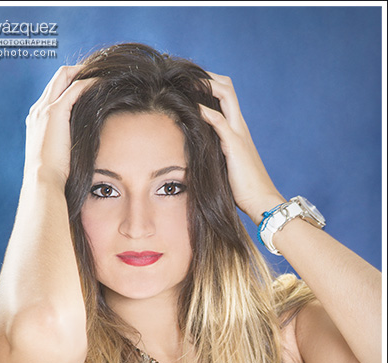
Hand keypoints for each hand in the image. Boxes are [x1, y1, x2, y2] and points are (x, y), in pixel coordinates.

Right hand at [23, 65, 95, 189]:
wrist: (43, 181)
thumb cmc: (53, 178)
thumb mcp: (59, 159)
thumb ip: (67, 148)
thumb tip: (83, 153)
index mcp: (37, 121)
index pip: (54, 93)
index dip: (71, 85)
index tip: (91, 87)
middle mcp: (38, 110)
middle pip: (58, 78)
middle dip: (78, 72)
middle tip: (100, 74)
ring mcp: (44, 109)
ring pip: (65, 76)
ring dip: (85, 73)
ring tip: (104, 75)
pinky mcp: (54, 112)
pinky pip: (75, 88)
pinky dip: (90, 83)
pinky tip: (104, 84)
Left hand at [199, 72, 284, 224]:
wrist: (262, 201)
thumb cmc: (243, 189)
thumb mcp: (225, 165)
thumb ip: (215, 154)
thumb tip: (196, 152)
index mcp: (237, 130)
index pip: (226, 96)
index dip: (209, 85)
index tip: (189, 85)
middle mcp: (239, 126)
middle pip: (227, 87)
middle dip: (207, 77)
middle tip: (185, 77)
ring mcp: (239, 133)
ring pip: (226, 96)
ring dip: (206, 85)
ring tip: (186, 82)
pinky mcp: (235, 146)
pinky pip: (220, 122)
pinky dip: (206, 112)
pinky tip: (193, 108)